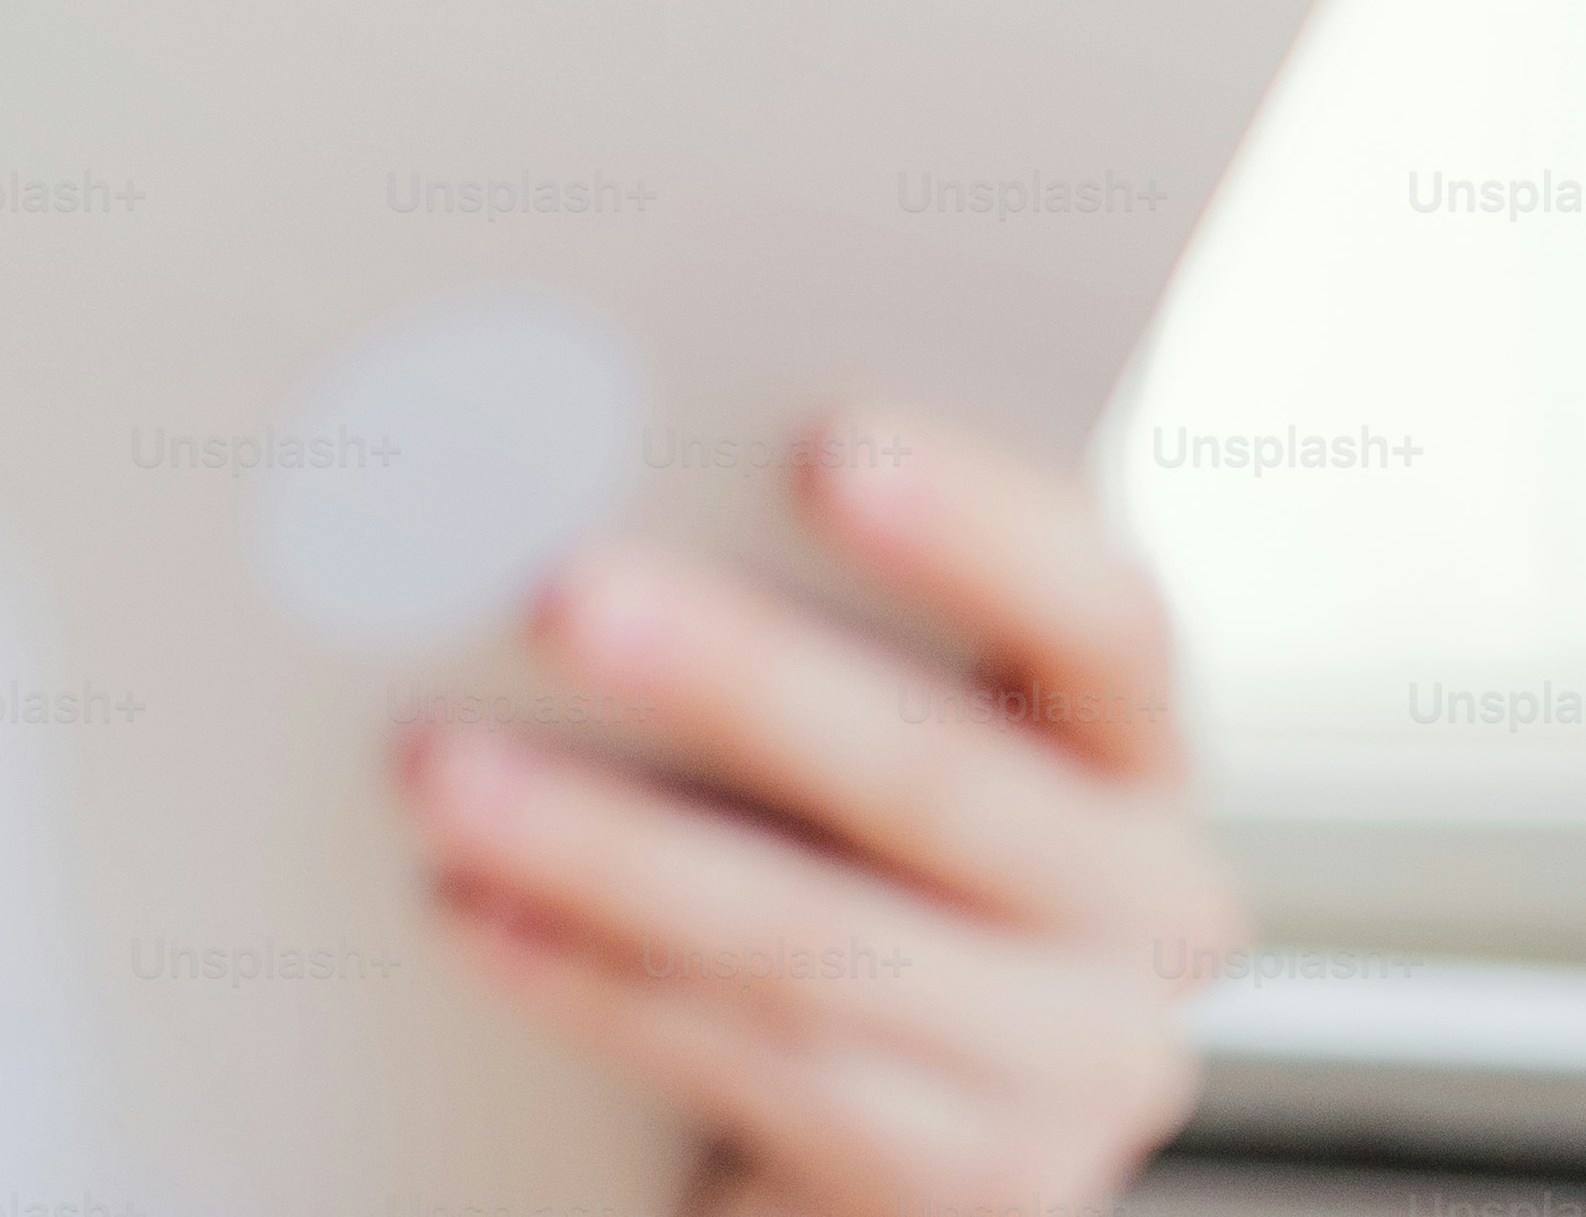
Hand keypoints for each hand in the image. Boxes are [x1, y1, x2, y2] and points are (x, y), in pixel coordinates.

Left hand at [390, 403, 1245, 1216]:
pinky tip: (469, 910)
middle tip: (559, 595)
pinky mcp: (976, 1186)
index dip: (979, 530)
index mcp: (1131, 741)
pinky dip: (594, 983)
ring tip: (438, 767)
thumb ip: (798, 603)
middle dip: (741, 679)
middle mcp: (1148, 904)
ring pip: (818, 942)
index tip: (824, 443)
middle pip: (941, 780)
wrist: (859, 1127)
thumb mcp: (850, 717)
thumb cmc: (826, 837)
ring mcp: (1075, 1064)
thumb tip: (582, 458)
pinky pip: (760, 1069)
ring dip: (608, 851)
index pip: (1103, 616)